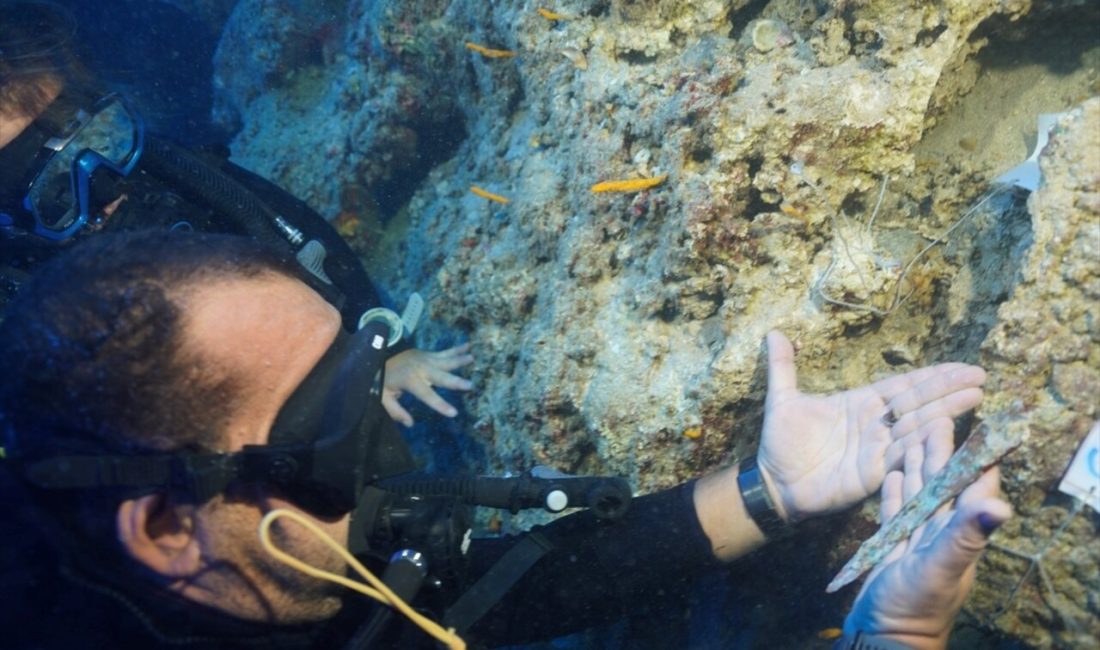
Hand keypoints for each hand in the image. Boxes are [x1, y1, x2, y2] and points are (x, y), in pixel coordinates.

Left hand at [382, 343, 473, 425]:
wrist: (378, 357)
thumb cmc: (382, 381)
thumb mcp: (383, 398)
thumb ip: (396, 411)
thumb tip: (410, 424)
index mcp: (410, 381)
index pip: (428, 395)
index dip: (440, 404)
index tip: (454, 413)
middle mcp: (420, 369)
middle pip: (440, 377)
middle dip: (455, 382)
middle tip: (470, 386)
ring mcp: (424, 359)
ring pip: (445, 361)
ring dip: (459, 360)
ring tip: (472, 358)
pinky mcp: (427, 354)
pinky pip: (444, 352)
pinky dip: (456, 349)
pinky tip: (468, 346)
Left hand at [757, 330, 985, 520]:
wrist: (773, 482)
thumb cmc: (781, 442)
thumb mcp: (782, 399)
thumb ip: (783, 367)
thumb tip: (773, 333)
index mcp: (861, 403)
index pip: (903, 386)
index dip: (932, 376)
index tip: (962, 366)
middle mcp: (875, 425)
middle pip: (917, 403)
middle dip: (948, 390)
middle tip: (980, 377)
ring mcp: (877, 449)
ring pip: (915, 427)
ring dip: (944, 413)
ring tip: (973, 397)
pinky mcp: (873, 474)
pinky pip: (902, 457)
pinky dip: (922, 445)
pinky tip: (946, 433)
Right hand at [843, 429, 1011, 649]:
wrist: (881, 637)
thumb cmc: (913, 607)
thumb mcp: (939, 568)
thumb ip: (965, 536)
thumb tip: (999, 505)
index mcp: (959, 535)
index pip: (974, 488)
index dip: (975, 457)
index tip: (976, 427)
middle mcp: (942, 534)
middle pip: (944, 485)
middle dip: (941, 453)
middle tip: (936, 419)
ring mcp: (918, 540)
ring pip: (920, 494)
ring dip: (916, 466)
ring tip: (912, 437)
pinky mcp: (894, 548)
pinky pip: (896, 512)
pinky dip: (894, 492)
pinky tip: (889, 475)